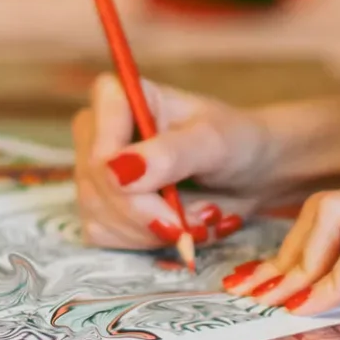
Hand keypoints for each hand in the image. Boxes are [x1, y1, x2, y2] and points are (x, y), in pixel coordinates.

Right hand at [72, 74, 283, 250]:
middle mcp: (96, 132)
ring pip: (99, 216)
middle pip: (97, 185)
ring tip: (194, 217)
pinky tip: (175, 227)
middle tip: (199, 217)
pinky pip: (105, 236)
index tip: (169, 199)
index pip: (98, 143)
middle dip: (148, 213)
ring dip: (152, 230)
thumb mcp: (213, 142)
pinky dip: (146, 241)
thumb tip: (117, 171)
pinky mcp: (100, 207)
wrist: (246, 173)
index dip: (123, 178)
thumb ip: (170, 153)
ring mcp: (93, 172)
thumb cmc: (234, 142)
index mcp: (116, 97)